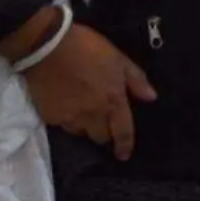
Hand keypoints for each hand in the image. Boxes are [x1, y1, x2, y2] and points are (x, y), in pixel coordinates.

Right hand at [22, 22, 155, 159]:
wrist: (48, 45)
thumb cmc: (87, 48)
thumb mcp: (118, 58)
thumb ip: (135, 79)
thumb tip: (151, 97)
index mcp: (113, 101)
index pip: (123, 132)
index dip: (124, 145)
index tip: (123, 155)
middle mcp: (93, 115)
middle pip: (100, 137)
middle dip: (103, 132)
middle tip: (100, 121)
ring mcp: (70, 118)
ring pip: (80, 132)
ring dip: (84, 126)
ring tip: (81, 111)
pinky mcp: (50, 116)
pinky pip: (62, 124)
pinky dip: (65, 118)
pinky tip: (63, 104)